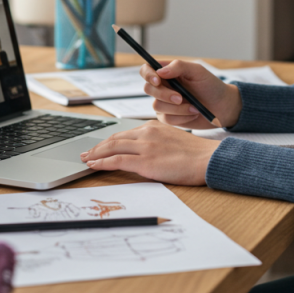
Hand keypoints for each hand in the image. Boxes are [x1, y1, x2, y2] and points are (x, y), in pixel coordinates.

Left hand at [80, 121, 221, 185]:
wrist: (207, 159)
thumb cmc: (196, 154)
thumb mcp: (173, 141)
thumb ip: (157, 143)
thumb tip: (146, 153)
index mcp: (154, 127)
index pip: (125, 133)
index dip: (110, 140)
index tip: (101, 146)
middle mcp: (147, 133)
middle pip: (115, 138)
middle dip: (98, 146)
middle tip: (87, 152)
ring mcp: (145, 146)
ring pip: (112, 147)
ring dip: (96, 154)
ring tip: (86, 159)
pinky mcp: (145, 161)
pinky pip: (117, 160)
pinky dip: (102, 163)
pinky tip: (94, 166)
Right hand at [140, 60, 241, 128]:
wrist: (222, 107)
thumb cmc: (211, 86)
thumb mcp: (198, 71)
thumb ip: (179, 66)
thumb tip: (160, 71)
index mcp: (167, 72)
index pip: (146, 69)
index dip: (148, 74)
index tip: (157, 80)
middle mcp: (163, 86)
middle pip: (148, 89)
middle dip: (164, 94)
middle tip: (181, 98)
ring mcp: (164, 103)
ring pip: (157, 106)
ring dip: (177, 108)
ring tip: (194, 107)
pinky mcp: (169, 117)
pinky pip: (166, 119)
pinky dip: (181, 117)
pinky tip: (193, 113)